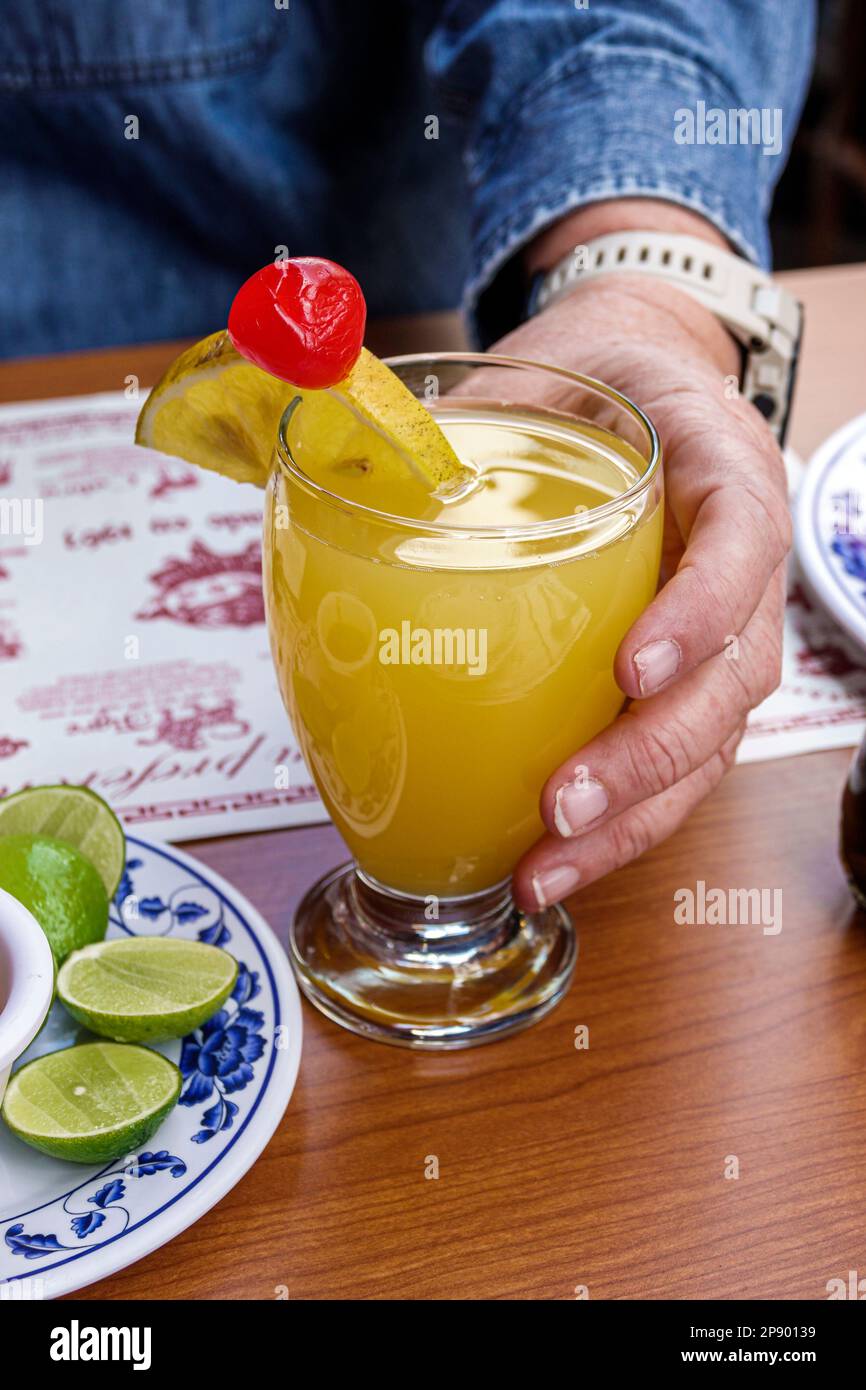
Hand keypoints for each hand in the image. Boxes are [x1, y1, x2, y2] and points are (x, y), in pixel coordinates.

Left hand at [496, 266, 789, 910]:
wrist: (635, 395)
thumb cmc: (589, 387)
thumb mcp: (543, 370)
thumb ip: (465, 413)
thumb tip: (336, 449)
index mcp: (723, 472)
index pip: (741, 542)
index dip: (700, 611)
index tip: (631, 663)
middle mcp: (742, 568)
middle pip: (732, 682)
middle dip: (649, 757)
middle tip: (563, 805)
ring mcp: (724, 639)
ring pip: (709, 747)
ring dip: (631, 820)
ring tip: (544, 869)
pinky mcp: (686, 688)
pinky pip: (672, 769)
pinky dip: (616, 824)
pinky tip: (546, 862)